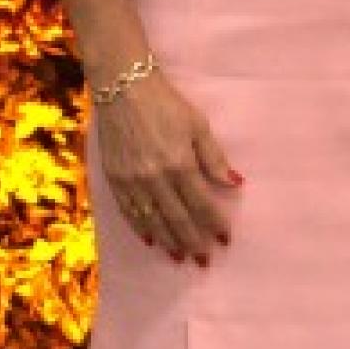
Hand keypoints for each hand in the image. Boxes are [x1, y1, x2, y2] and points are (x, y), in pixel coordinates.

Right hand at [96, 70, 241, 263]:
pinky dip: (141, 228)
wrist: (121, 87)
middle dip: (193, 242)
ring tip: (180, 256)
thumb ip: (214, 158)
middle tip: (203, 260)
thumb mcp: (197, 125)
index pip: (201, 204)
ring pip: (153, 221)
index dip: (214, 224)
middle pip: (177, 219)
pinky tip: (151, 240)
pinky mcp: (114, 178)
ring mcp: (132, 180)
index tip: (224, 240)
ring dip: (168, 241)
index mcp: (179, 164)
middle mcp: (155, 177)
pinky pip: (129, 211)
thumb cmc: (165, 104)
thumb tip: (235, 183)